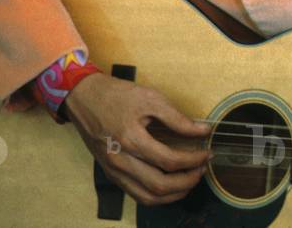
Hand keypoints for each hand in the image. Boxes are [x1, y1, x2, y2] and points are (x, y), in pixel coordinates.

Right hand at [64, 73, 212, 205]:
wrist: (83, 98)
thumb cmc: (117, 95)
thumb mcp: (150, 99)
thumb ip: (178, 119)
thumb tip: (204, 130)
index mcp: (130, 139)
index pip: (169, 160)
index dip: (193, 160)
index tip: (207, 152)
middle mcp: (119, 160)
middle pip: (159, 185)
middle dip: (187, 181)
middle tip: (203, 169)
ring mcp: (113, 170)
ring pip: (148, 197)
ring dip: (174, 194)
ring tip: (191, 180)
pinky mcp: (110, 173)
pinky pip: (136, 194)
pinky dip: (157, 196)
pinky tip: (171, 186)